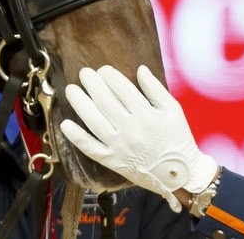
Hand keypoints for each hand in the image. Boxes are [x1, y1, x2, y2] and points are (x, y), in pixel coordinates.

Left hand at [60, 65, 217, 211]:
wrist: (179, 175)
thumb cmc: (178, 139)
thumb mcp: (173, 110)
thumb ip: (156, 89)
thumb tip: (140, 69)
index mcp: (147, 116)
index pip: (123, 90)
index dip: (110, 77)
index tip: (103, 69)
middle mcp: (131, 130)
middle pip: (105, 102)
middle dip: (92, 84)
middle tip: (84, 73)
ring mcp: (119, 147)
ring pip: (94, 121)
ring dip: (80, 104)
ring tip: (71, 90)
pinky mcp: (112, 161)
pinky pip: (90, 148)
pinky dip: (76, 137)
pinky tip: (65, 124)